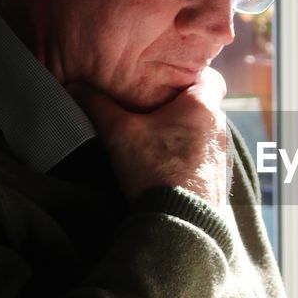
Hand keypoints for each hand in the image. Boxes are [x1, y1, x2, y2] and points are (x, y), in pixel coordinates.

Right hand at [67, 69, 230, 206]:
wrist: (182, 222)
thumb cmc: (155, 169)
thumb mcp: (119, 133)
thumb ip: (98, 105)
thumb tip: (75, 85)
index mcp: (203, 107)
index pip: (210, 77)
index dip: (190, 76)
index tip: (169, 82)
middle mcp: (220, 128)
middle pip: (204, 108)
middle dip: (181, 109)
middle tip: (154, 112)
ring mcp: (223, 156)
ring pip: (204, 135)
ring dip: (186, 137)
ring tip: (158, 143)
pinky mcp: (220, 180)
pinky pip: (206, 160)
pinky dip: (191, 160)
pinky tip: (169, 169)